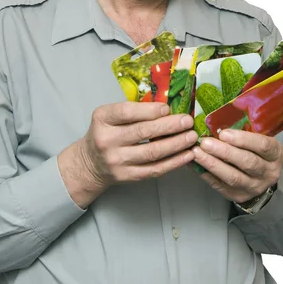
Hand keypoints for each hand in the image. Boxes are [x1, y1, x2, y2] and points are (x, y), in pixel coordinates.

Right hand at [80, 101, 197, 188]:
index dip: (150, 110)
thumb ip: (133, 110)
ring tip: (191, 136)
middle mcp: (107, 140)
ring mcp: (117, 161)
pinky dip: (174, 162)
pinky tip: (187, 155)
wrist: (90, 163)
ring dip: (176, 144)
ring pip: (152, 153)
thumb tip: (168, 106)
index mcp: (103, 119)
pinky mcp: (127, 176)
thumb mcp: (110, 116)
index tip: (168, 108)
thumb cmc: (106, 132)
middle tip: (188, 121)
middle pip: (142, 132)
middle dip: (169, 126)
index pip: (127, 113)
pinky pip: (155, 169)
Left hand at [192, 129, 282, 203]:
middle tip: (205, 142)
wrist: (260, 178)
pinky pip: (219, 185)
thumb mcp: (260, 138)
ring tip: (196, 152)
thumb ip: (246, 129)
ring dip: (212, 164)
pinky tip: (193, 163)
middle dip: (224, 152)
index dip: (243, 139)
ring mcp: (253, 187)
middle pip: (247, 162)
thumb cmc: (256, 151)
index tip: (223, 133)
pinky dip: (205, 174)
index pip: (263, 146)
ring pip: (233, 177)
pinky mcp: (237, 195)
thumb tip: (217, 117)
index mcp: (276, 154)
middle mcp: (268, 172)